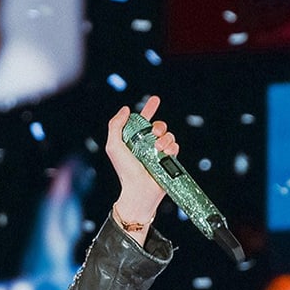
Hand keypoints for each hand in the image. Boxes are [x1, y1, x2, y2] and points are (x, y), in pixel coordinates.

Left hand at [106, 95, 176, 227]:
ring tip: (158, 147)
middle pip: (159, 126)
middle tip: (155, 132)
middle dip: (159, 125)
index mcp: (134, 141)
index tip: (155, 100)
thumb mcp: (114, 146)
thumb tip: (126, 110)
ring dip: (165, 138)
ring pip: (169, 135)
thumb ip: (115, 126)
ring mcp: (158, 153)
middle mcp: (147, 146)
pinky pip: (175, 146)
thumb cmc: (124, 170)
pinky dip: (171, 147)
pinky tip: (165, 153)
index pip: (143, 122)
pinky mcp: (168, 161)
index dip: (149, 110)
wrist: (139, 189)